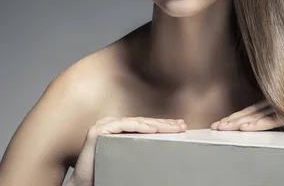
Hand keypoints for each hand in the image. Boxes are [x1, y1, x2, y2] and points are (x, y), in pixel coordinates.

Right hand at [67, 116, 185, 185]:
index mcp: (119, 127)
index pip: (145, 124)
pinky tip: (153, 130)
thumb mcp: (129, 155)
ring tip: (172, 128)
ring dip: (156, 125)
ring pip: (136, 123)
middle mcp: (112, 123)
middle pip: (143, 122)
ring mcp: (103, 125)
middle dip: (164, 124)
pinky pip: (122, 126)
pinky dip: (138, 127)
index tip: (180, 127)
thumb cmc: (105, 171)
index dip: (163, 125)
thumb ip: (140, 146)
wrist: (84, 184)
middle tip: (181, 126)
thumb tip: (163, 145)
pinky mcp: (97, 131)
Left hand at [210, 99, 283, 131]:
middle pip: (250, 113)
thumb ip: (278, 113)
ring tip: (223, 127)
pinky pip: (271, 121)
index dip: (235, 117)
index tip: (220, 123)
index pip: (251, 111)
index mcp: (275, 102)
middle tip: (215, 127)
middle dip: (231, 120)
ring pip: (256, 116)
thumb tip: (264, 119)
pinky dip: (258, 124)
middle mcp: (276, 103)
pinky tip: (245, 128)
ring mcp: (282, 106)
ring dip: (238, 122)